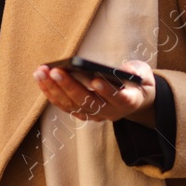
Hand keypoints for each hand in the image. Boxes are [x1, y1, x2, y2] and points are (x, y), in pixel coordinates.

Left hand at [33, 59, 155, 124]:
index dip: (107, 91)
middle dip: (69, 86)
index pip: (118, 98)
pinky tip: (41, 78)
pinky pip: (64, 105)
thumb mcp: (144, 74)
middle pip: (87, 102)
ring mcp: (95, 115)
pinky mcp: (83, 113)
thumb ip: (137, 72)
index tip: (95, 80)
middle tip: (55, 71)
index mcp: (128, 101)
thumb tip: (124, 70)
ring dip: (54, 89)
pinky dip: (51, 93)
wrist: (135, 98)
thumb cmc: (137, 81)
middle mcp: (110, 112)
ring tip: (41, 72)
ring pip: (72, 105)